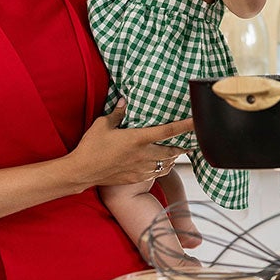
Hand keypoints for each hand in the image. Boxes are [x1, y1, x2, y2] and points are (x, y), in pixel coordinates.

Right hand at [72, 100, 190, 185]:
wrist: (82, 172)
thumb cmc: (91, 146)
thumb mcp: (103, 124)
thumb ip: (118, 113)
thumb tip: (125, 101)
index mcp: (138, 138)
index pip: (168, 131)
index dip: (185, 126)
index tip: (197, 122)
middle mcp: (144, 154)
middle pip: (172, 151)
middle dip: (183, 147)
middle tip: (190, 143)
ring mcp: (141, 168)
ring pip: (166, 165)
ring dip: (172, 159)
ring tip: (176, 153)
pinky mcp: (136, 178)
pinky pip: (155, 173)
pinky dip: (161, 168)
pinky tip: (159, 165)